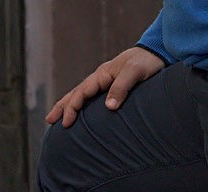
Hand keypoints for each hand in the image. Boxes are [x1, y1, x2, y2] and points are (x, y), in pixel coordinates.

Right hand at [46, 46, 164, 127]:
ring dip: (68, 106)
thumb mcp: (134, 73)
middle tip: (49, 121)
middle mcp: (100, 79)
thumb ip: (121, 88)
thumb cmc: (146, 62)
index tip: (66, 123)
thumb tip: (109, 107)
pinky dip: (81, 106)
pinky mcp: (112, 88)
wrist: (158, 53)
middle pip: (76, 94)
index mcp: (102, 75)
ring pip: (81, 95)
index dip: (72, 108)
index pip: (81, 93)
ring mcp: (105, 83)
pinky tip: (80, 114)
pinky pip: (91, 98)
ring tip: (57, 118)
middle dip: (62, 107)